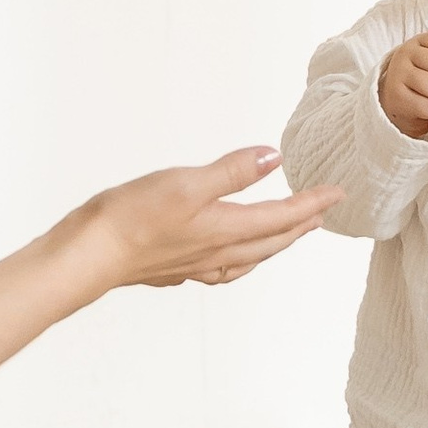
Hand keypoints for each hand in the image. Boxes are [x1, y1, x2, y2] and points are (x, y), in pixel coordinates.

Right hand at [77, 147, 339, 292]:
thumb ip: (232, 171)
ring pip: (250, 258)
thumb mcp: (187, 182)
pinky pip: (223, 268)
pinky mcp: (174, 268)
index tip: (337, 193)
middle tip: (321, 213)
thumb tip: (272, 159)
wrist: (90, 255)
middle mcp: (217, 253)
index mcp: (226, 229)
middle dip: (300, 226)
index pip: (282, 216)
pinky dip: (241, 259)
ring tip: (286, 234)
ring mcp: (196, 265)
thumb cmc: (133, 218)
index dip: (312, 203)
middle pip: (272, 241)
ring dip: (274, 244)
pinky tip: (229, 257)